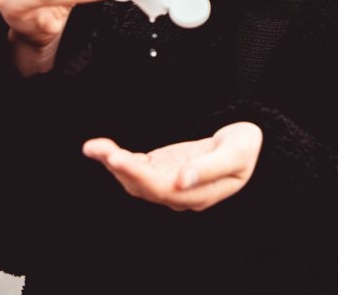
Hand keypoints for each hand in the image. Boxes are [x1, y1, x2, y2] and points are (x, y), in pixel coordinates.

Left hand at [83, 122, 262, 211]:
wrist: (245, 143)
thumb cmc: (244, 148)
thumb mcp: (236, 154)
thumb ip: (210, 168)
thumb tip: (180, 180)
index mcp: (197, 195)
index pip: (162, 189)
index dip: (138, 174)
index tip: (119, 157)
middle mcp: (178, 194)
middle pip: (142, 185)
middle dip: (118, 166)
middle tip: (97, 148)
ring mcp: (168, 182)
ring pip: (134, 178)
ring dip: (112, 162)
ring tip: (92, 147)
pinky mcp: (161, 168)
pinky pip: (135, 165)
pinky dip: (117, 157)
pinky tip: (101, 148)